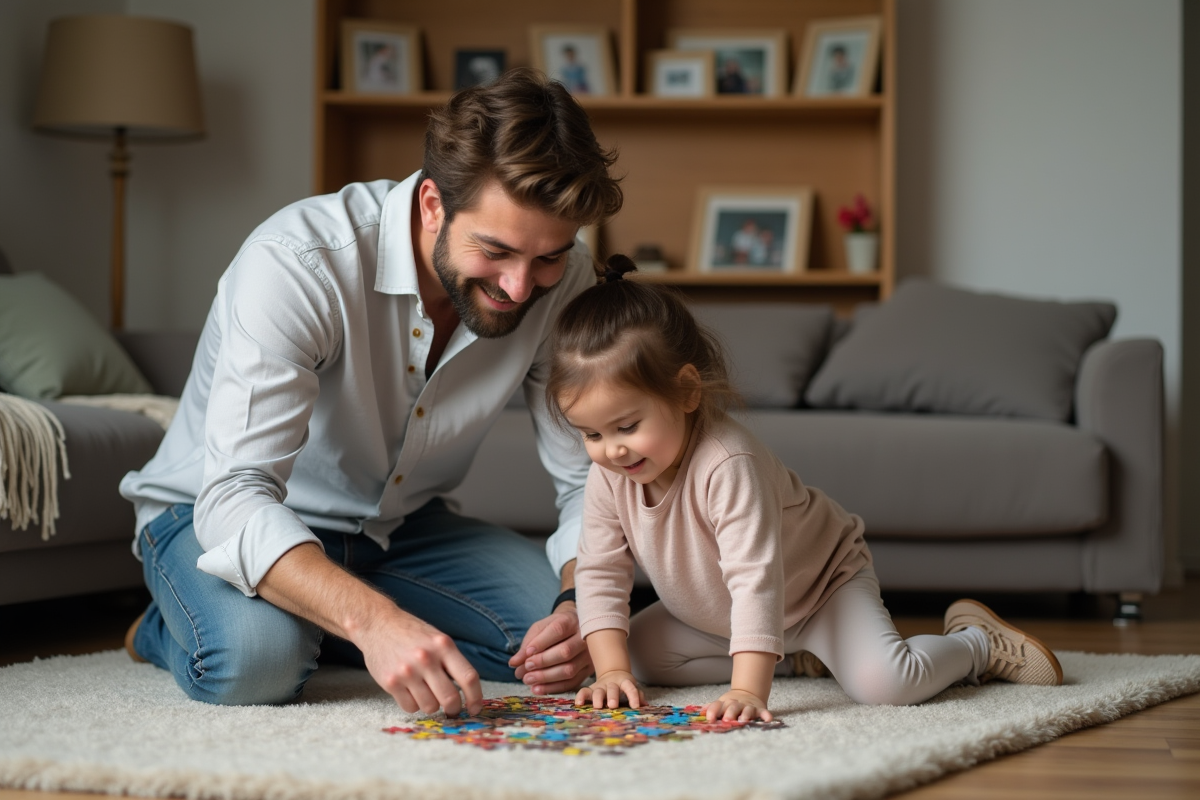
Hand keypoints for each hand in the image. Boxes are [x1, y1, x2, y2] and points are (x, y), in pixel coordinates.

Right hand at [359, 608, 482, 717]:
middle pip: (450, 698)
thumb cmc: (412, 634)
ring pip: (430, 707)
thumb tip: (468, 693)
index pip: (468, 677)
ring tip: (425, 692)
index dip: (475, 697)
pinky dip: (414, 704)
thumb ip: (452, 662)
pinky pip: (410, 707)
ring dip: (432, 705)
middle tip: (451, 709)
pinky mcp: (391, 682)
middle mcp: (426, 659)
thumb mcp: (438, 639)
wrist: (378, 624)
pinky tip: (410, 691)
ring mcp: (407, 672)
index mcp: (444, 646)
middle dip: (454, 709)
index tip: (475, 708)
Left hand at [508, 602, 592, 693]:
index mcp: (570, 620)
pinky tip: (538, 689)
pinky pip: (572, 683)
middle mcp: (583, 637)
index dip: (541, 643)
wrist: (576, 628)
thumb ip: (527, 644)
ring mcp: (589, 655)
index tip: (527, 654)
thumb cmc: (555, 628)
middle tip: (525, 669)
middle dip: (542, 662)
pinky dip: (553, 688)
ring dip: (546, 678)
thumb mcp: (540, 629)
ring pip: (569, 670)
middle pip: (565, 652)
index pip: (557, 631)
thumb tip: (514, 663)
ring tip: (528, 680)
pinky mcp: (589, 670)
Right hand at [576, 669, 643, 709]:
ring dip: (598, 698)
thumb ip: (638, 695)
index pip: (630, 687)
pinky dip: (581, 696)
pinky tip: (579, 704)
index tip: (636, 706)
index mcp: (624, 682)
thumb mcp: (632, 687)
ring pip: (598, 691)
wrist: (612, 673)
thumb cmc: (624, 686)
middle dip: (612, 696)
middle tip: (613, 705)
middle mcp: (612, 684)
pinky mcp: (590, 690)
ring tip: (598, 706)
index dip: (633, 696)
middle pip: (612, 689)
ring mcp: (600, 686)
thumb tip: (645, 705)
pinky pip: (584, 691)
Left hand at [703, 689, 772, 721]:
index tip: (709, 719)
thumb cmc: (730, 705)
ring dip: (745, 714)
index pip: (716, 705)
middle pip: (732, 707)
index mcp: (724, 703)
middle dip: (729, 713)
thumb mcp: (720, 705)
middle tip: (726, 720)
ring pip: (747, 710)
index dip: (712, 711)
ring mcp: (748, 706)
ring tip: (743, 720)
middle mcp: (735, 704)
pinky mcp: (759, 709)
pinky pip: (763, 712)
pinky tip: (768, 719)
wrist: (747, 694)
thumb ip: (711, 710)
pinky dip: (765, 715)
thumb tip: (699, 714)